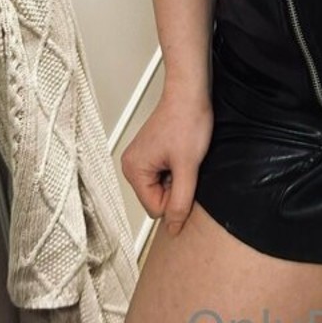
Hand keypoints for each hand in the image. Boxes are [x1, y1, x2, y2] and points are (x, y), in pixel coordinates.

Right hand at [120, 85, 213, 236]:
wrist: (190, 93)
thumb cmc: (187, 120)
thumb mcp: (188, 167)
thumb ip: (180, 202)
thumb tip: (173, 229)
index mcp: (134, 170)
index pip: (155, 210)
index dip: (176, 199)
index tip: (185, 177)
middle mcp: (131, 165)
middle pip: (156, 200)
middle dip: (175, 188)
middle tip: (184, 164)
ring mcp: (139, 158)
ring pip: (161, 188)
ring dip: (176, 178)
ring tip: (182, 156)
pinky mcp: (149, 153)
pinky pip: (162, 176)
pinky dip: (175, 169)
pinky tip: (180, 153)